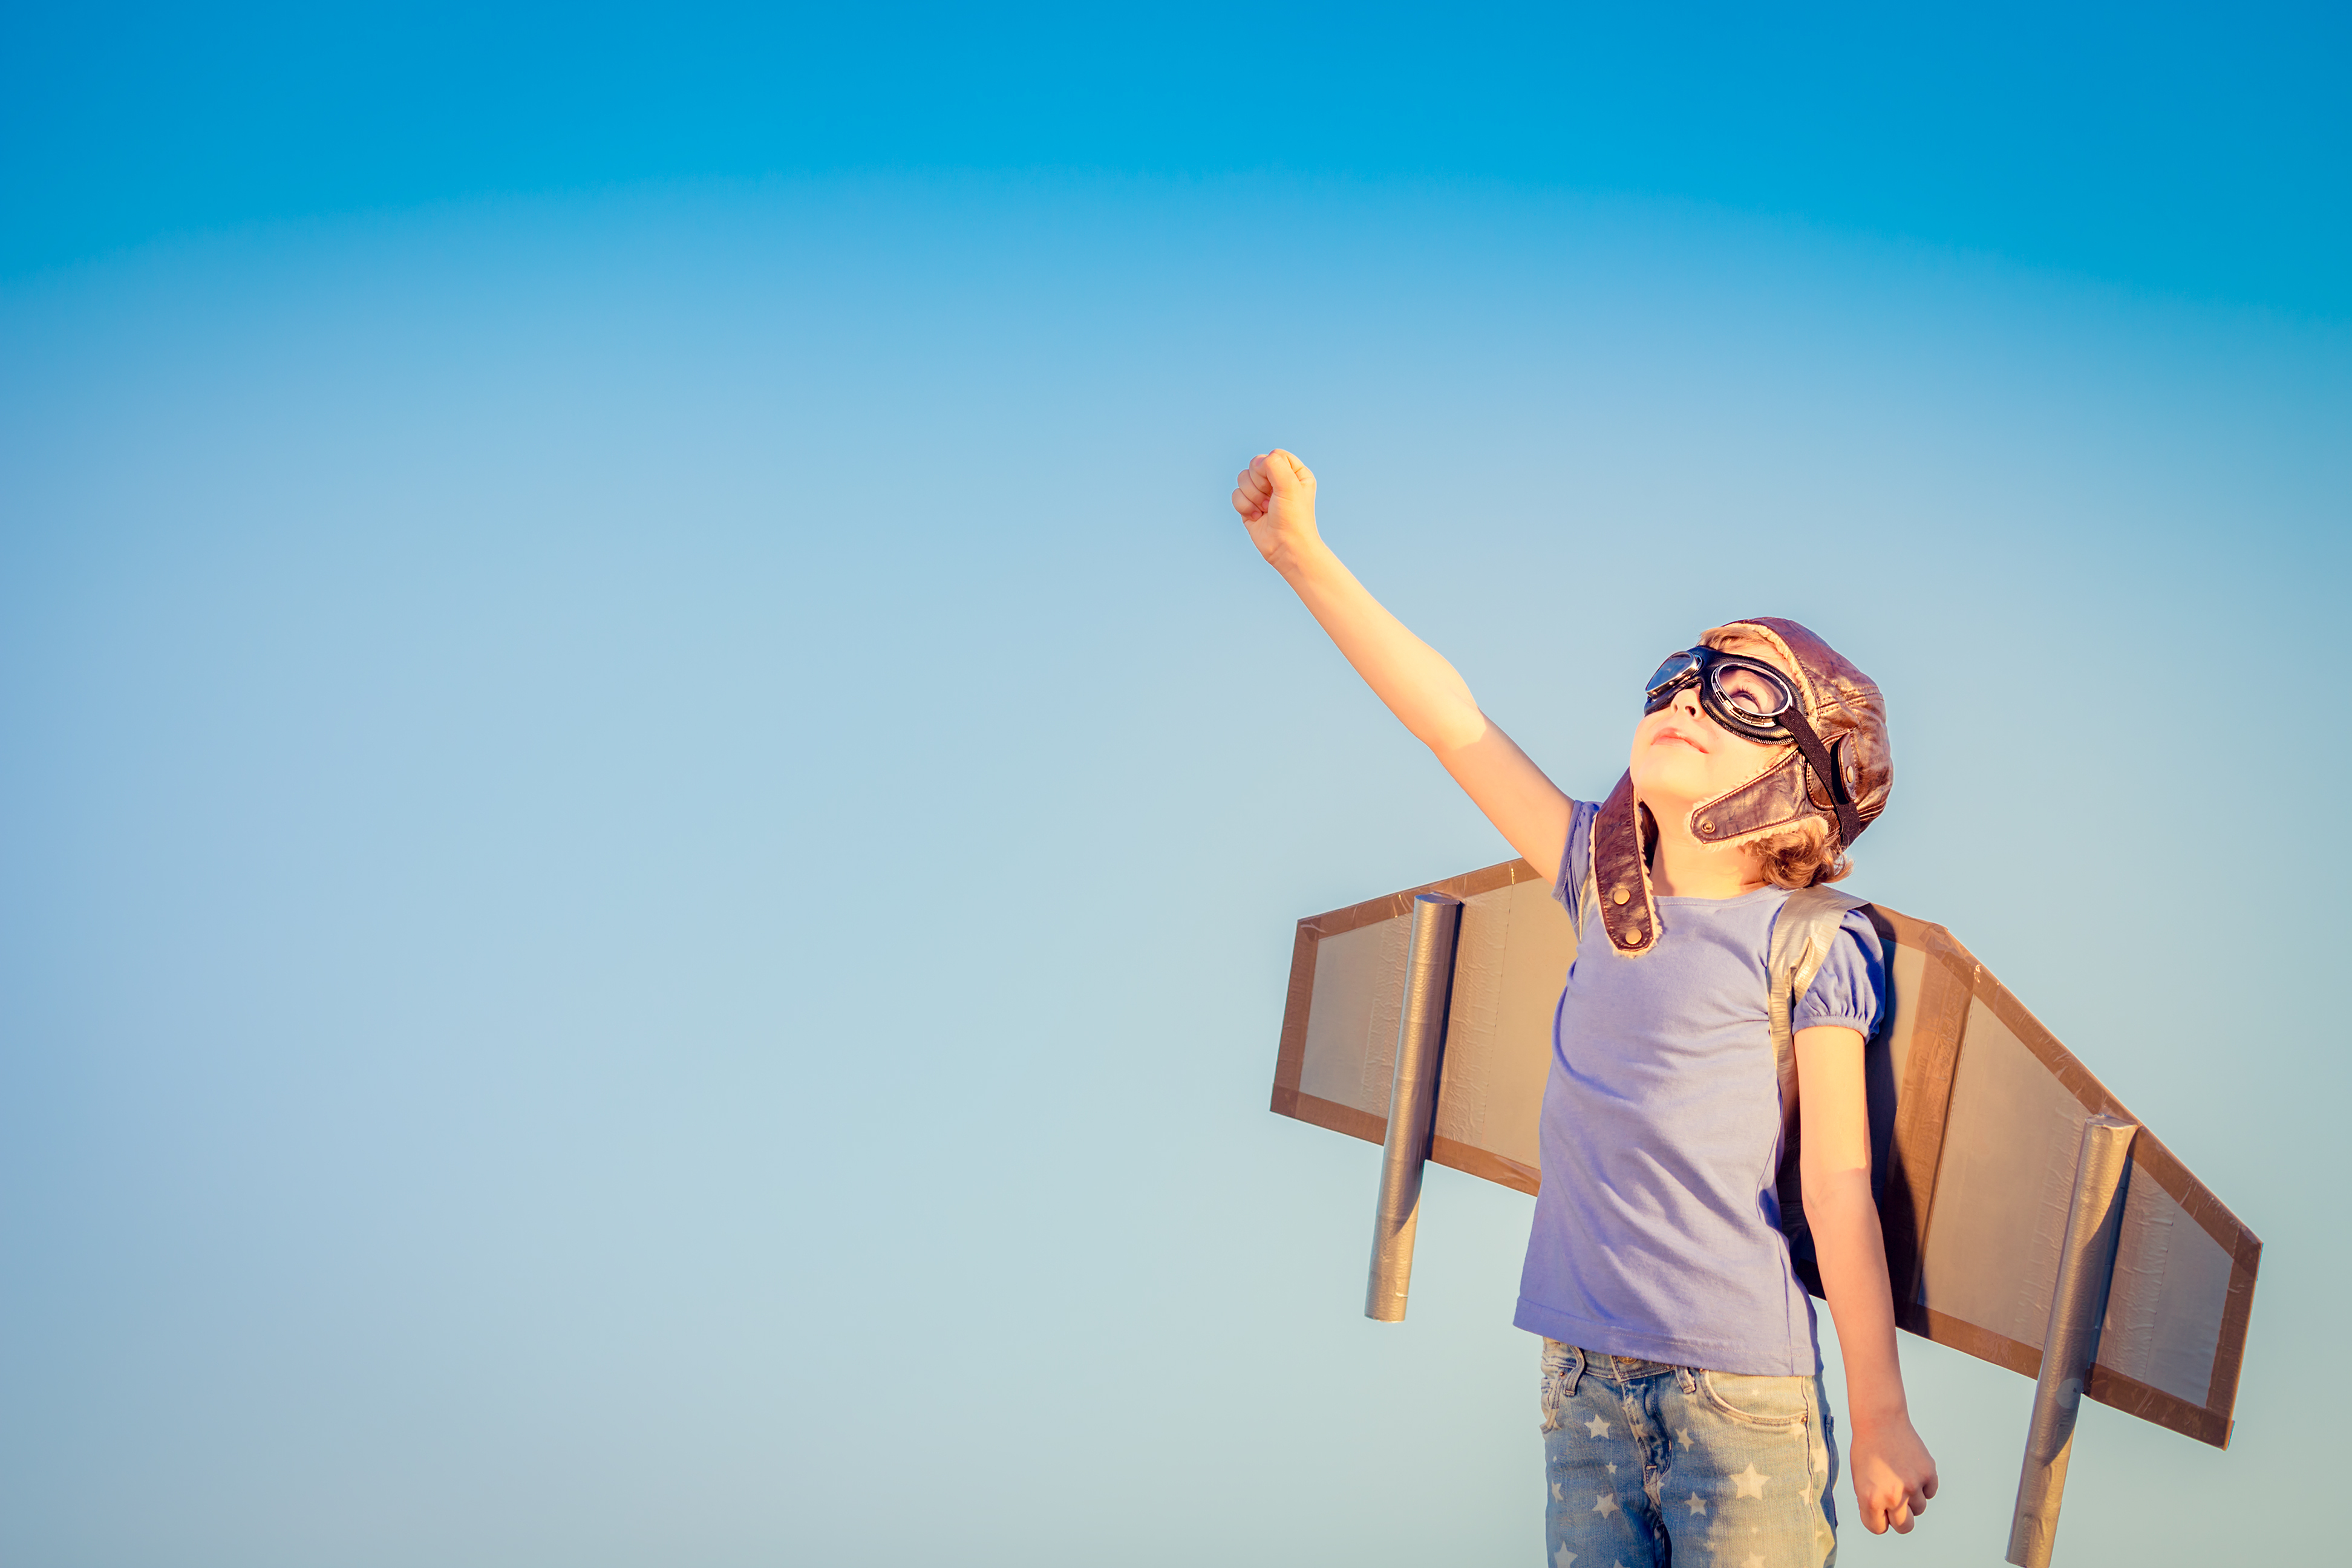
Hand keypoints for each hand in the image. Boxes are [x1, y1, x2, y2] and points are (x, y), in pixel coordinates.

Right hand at [1231, 449, 1319, 569]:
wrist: (1286, 548)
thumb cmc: (1293, 518)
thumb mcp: (1290, 485)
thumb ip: (1274, 465)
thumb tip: (1258, 462)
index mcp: (1294, 473)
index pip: (1274, 455)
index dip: (1270, 467)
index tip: (1278, 484)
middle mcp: (1278, 481)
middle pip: (1255, 465)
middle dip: (1259, 483)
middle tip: (1271, 499)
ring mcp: (1262, 493)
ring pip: (1243, 479)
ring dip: (1252, 496)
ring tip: (1265, 509)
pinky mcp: (1249, 506)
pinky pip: (1236, 494)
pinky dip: (1244, 507)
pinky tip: (1257, 517)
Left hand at [1850, 1413, 1937, 1534]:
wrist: (1880, 1421)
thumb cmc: (1866, 1451)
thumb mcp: (1859, 1480)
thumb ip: (1872, 1504)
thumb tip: (1888, 1520)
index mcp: (1871, 1499)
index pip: (1878, 1528)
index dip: (1877, 1519)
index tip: (1877, 1508)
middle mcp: (1894, 1496)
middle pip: (1905, 1527)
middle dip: (1900, 1519)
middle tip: (1895, 1503)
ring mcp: (1913, 1485)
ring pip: (1919, 1508)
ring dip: (1912, 1498)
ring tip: (1900, 1476)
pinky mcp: (1928, 1473)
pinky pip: (1930, 1492)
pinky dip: (1924, 1485)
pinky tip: (1911, 1469)